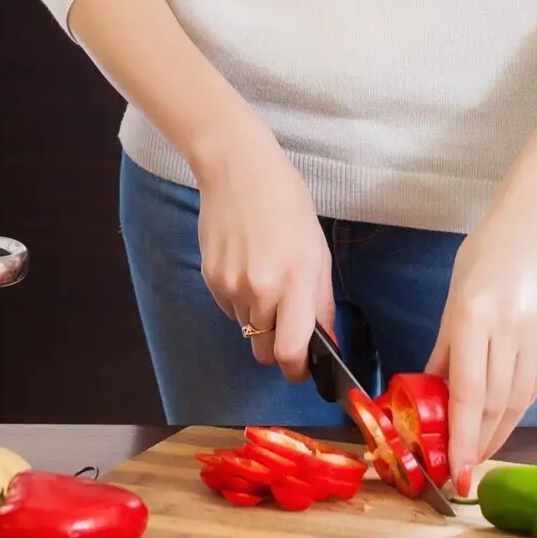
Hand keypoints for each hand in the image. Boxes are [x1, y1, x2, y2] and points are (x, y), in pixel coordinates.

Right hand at [195, 118, 334, 379]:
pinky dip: (241, 301)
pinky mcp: (210, 278)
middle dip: (277, 348)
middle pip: (263, 351)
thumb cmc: (286, 204)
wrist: (238, 169)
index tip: (303, 368)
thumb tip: (326, 342)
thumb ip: (321, 302)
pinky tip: (247, 267)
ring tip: (266, 280)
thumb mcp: (317, 251)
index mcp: (295, 280)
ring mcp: (231, 284)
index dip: (297, 369)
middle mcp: (260, 288)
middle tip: (286, 325)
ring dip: (259, 320)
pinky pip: (229, 309)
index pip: (290, 351)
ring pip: (246, 331)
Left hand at [426, 214, 536, 487]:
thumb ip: (445, 349)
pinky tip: (503, 421)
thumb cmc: (487, 256)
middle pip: (496, 404)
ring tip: (480, 451)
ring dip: (498, 431)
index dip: (462, 438)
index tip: (455, 471)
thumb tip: (428, 392)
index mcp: (475, 317)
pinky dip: (517, 408)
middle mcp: (509, 328)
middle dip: (478, 442)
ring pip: (518, 401)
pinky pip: (534, 385)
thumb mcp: (454, 299)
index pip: (468, 393)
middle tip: (463, 469)